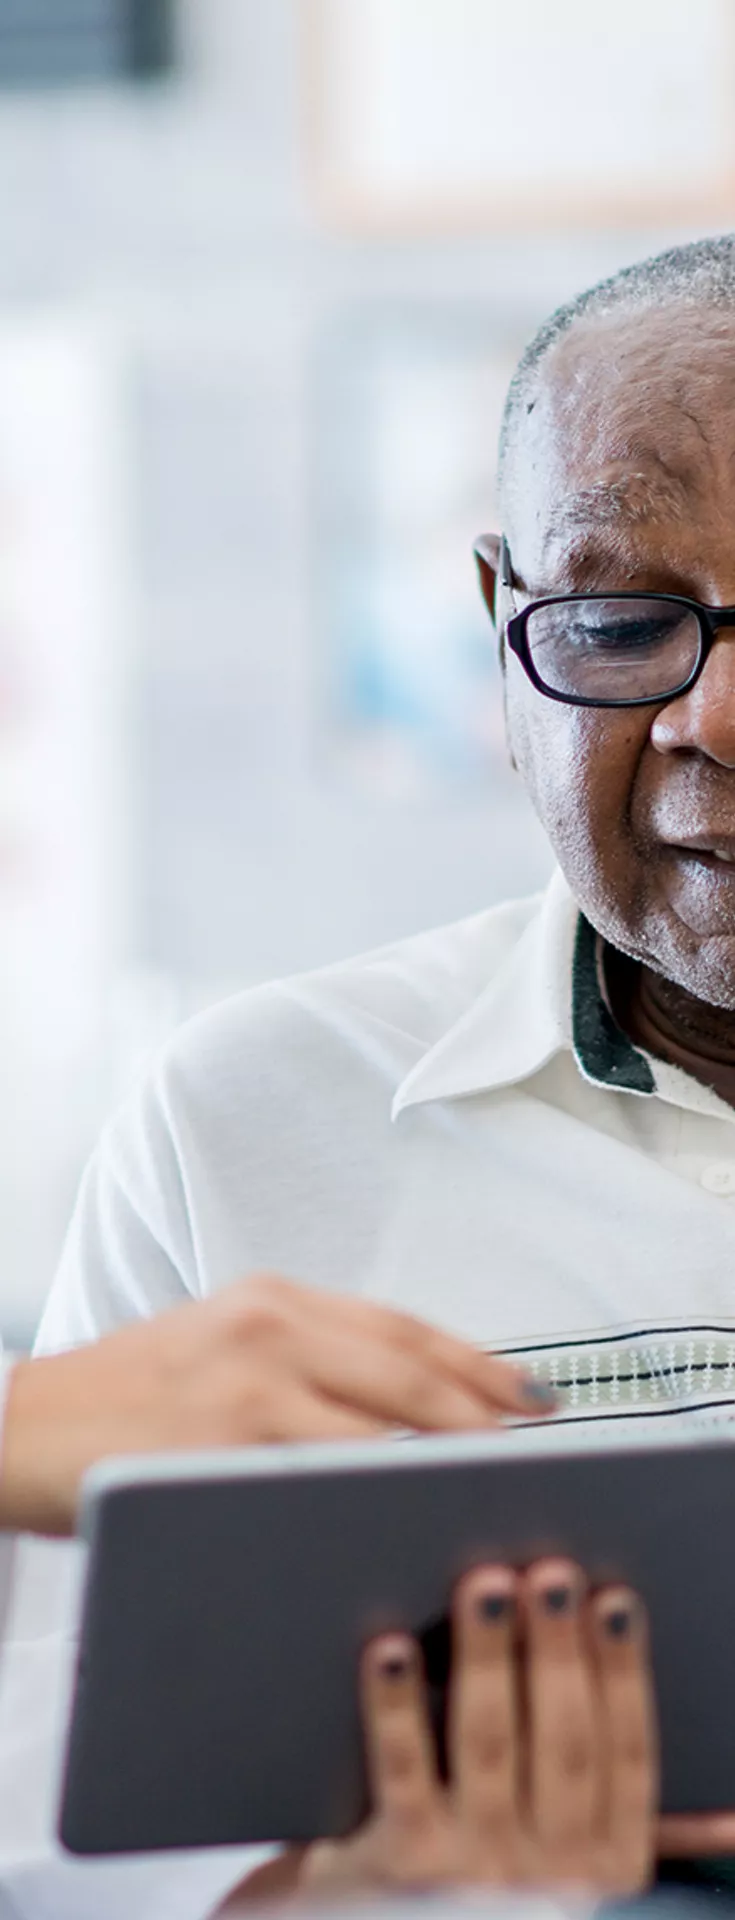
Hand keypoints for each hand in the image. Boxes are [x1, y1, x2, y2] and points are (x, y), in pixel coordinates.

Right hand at [0, 1274, 551, 1535]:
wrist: (22, 1425)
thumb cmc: (126, 1395)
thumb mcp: (220, 1344)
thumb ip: (302, 1360)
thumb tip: (399, 1404)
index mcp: (272, 1300)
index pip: (402, 1327)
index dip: (477, 1362)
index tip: (533, 1396)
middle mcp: (268, 1327)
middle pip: (409, 1369)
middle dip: (486, 1411)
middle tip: (540, 1447)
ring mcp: (246, 1386)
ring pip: (380, 1425)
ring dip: (448, 1457)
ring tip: (497, 1487)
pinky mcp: (221, 1448)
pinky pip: (322, 1476)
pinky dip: (377, 1495)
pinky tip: (411, 1516)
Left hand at [231, 1559, 655, 1905]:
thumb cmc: (482, 1863)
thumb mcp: (554, 1841)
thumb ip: (581, 1769)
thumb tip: (597, 1638)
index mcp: (607, 1860)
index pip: (627, 1757)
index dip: (624, 1674)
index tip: (613, 1603)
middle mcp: (554, 1874)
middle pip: (564, 1743)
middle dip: (558, 1649)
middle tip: (550, 1574)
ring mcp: (478, 1870)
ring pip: (490, 1743)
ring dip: (489, 1655)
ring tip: (485, 1586)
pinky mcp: (405, 1864)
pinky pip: (403, 1772)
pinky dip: (397, 1706)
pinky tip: (390, 1650)